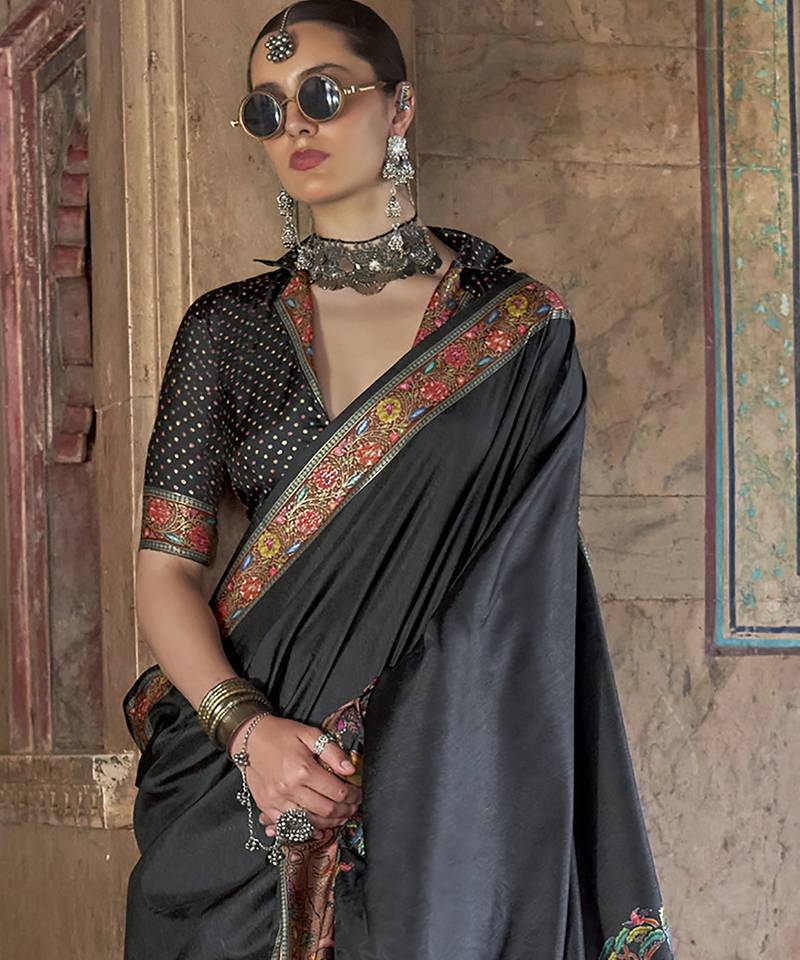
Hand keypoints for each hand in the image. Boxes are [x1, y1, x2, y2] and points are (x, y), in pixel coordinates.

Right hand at [229, 714, 361, 839]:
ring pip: (310, 822)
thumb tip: (350, 769)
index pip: (336, 791)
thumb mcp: (309, 734)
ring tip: (341, 816)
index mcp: (302, 769)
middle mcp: (289, 789)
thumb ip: (332, 751)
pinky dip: (307, 830)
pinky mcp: (267, 807)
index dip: (353, 795)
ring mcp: (276, 801)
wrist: (249, 738)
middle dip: (345, 811)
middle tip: (353, 806)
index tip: (358, 793)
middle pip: (326, 810)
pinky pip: (290, 827)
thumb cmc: (281, 734)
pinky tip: (318, 826)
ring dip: (330, 822)